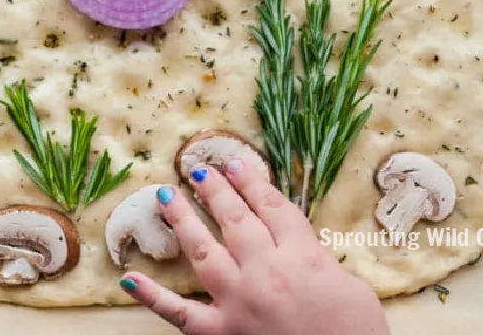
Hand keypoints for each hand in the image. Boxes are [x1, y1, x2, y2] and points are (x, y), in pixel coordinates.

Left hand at [119, 160, 390, 334]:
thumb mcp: (353, 288)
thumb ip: (321, 261)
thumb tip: (299, 248)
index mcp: (302, 255)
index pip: (271, 207)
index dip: (252, 183)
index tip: (236, 165)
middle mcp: (265, 271)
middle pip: (235, 219)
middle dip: (215, 190)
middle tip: (198, 169)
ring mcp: (238, 301)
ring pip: (203, 251)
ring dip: (183, 220)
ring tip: (166, 196)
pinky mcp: (220, 333)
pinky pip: (179, 312)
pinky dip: (152, 296)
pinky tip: (129, 279)